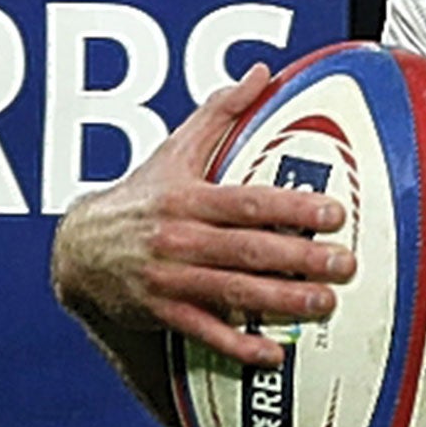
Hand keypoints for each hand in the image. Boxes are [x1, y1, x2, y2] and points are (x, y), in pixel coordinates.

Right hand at [49, 63, 354, 366]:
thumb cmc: (142, 196)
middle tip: (345, 263)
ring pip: (232, 292)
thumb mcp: (176, 149)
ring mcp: (171, 279)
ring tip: (325, 303)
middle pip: (248, 250)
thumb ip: (222, 112)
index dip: (292, 207)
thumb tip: (262, 72)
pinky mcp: (163, 312)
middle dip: (300, 258)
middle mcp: (180, 239)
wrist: (79, 249)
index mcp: (189, 198)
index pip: (248, 201)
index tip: (335, 212)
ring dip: (281, 301)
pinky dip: (238, 346)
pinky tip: (272, 354)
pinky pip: (204, 332)